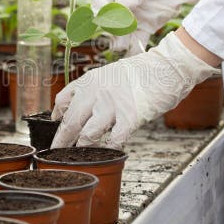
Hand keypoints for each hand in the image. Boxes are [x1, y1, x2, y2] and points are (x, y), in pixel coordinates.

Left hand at [50, 32, 219, 148]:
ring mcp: (111, 106)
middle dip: (62, 140)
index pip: (62, 100)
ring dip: (83, 148)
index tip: (57, 123)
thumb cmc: (142, 72)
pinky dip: (111, 149)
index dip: (57, 115)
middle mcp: (95, 93)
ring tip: (81, 156)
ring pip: (87, 135)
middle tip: (57, 152)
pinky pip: (114, 140)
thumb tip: (80, 107)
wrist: (167, 67)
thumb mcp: (109, 73)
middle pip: (70, 122)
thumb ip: (93, 89)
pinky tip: (110, 152)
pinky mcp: (129, 118)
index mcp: (89, 81)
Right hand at [93, 0, 213, 54]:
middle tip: (116, 33)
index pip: (100, 1)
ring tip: (122, 45)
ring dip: (119, 41)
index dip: (101, 9)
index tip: (109, 13)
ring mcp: (131, 18)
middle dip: (109, 30)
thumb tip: (121, 5)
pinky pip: (136, 42)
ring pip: (119, 34)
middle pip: (107, 21)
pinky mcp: (145, 28)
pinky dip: (134, 50)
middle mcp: (119, 4)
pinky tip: (134, 53)